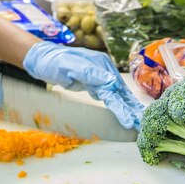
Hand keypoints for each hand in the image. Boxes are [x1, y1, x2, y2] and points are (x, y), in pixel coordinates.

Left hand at [22, 42, 144, 129]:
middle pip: (120, 93)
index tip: (130, 120)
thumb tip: (110, 80)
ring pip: (118, 95)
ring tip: (141, 122)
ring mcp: (101, 77)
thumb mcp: (69, 66)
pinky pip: (110, 96)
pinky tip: (129, 113)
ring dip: (130, 108)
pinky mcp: (95, 84)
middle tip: (142, 125)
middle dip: (132, 109)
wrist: (42, 58)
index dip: (122, 106)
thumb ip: (89, 73)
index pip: (113, 90)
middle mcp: (104, 70)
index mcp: (100, 65)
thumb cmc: (54, 62)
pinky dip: (120, 105)